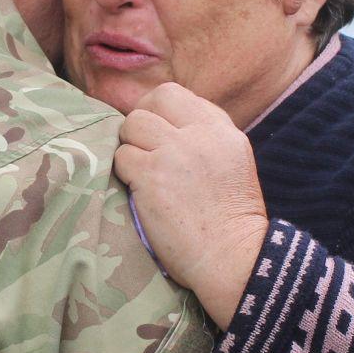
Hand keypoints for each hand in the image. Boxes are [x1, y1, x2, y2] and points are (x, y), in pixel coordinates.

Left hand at [113, 83, 269, 327]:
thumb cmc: (229, 220)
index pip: (173, 94)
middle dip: (140, 123)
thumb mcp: (230, 162)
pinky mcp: (152, 175)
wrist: (232, 258)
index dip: (155, 111)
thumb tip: (160, 121)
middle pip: (151, 101)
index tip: (154, 135)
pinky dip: (125, 173)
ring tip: (143, 175)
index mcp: (221, 130)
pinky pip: (121, 157)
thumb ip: (201, 137)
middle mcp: (200, 134)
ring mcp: (175, 152)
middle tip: (142, 151)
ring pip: (131, 125)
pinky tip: (140, 193)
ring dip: (130, 148)